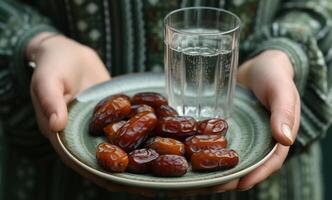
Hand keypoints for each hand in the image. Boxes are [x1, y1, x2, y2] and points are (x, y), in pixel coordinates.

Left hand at [210, 50, 300, 191]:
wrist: (257, 63)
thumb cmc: (274, 74)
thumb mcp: (282, 89)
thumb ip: (284, 111)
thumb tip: (285, 140)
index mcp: (278, 136)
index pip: (269, 162)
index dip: (256, 175)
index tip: (239, 185)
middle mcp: (259, 139)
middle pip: (247, 163)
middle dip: (231, 177)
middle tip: (211, 184)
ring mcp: (243, 133)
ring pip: (231, 154)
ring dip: (217, 166)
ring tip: (199, 174)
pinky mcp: (229, 126)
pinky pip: (219, 140)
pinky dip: (209, 148)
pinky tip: (193, 151)